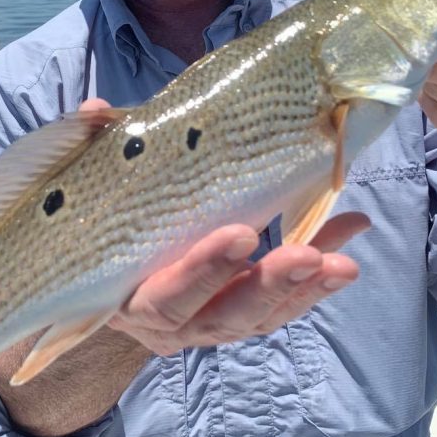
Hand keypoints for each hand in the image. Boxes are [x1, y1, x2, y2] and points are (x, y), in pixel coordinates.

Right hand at [80, 98, 369, 355]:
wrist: (103, 268)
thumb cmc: (104, 223)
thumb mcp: (95, 190)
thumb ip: (95, 154)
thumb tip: (92, 111)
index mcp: (125, 297)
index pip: (164, 298)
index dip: (202, 272)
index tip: (241, 234)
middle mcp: (165, 323)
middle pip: (218, 318)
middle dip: (266, 287)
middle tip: (308, 256)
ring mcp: (204, 326)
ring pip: (256, 320)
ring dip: (301, 291)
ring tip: (343, 264)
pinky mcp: (236, 319)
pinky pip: (279, 309)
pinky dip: (313, 284)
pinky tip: (345, 249)